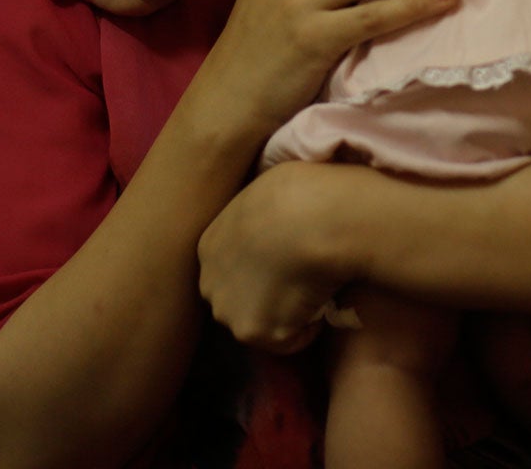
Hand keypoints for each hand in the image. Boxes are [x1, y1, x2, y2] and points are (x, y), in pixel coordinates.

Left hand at [197, 161, 360, 353]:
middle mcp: (209, 283)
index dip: (261, 269)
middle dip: (265, 298)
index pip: (231, 270)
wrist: (317, 216)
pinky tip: (322, 299)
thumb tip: (275, 224)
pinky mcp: (257, 333)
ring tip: (314, 288)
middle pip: (237, 301)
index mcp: (208, 246)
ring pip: (262, 324)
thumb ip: (256, 218)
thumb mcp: (264, 191)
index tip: (289, 260)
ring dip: (286, 315)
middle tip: (301, 278)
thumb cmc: (300, 189)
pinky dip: (309, 328)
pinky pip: (290, 340)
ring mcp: (230, 312)